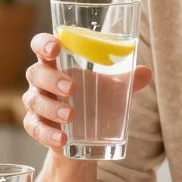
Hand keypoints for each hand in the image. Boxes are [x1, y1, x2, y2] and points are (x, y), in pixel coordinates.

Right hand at [21, 32, 152, 152]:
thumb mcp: (110, 91)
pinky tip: (62, 138)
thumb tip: (146, 72)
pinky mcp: (36, 126)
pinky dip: (48, 133)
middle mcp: (41, 82)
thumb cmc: (93, 102)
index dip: (43, 43)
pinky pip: (35, 128)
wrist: (85, 138)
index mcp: (56, 64)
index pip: (41, 46)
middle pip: (35, 73)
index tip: (55, 48)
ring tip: (72, 116)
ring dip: (52, 107)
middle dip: (51, 79)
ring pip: (35, 101)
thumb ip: (126, 81)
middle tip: (72, 88)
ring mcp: (37, 104)